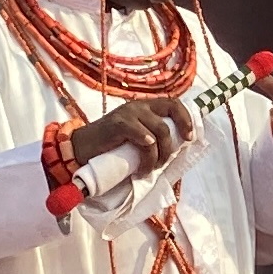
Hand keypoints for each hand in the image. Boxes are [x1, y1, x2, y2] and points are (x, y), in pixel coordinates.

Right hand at [72, 94, 195, 179]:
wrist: (82, 148)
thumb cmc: (111, 146)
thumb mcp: (137, 138)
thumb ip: (153, 136)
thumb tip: (175, 147)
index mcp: (146, 107)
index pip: (174, 104)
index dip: (186, 119)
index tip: (190, 138)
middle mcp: (139, 106)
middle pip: (170, 114)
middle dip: (175, 138)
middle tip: (167, 159)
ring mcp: (129, 113)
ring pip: (159, 131)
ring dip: (159, 155)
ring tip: (148, 169)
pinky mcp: (119, 123)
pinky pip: (143, 136)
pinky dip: (147, 152)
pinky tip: (141, 166)